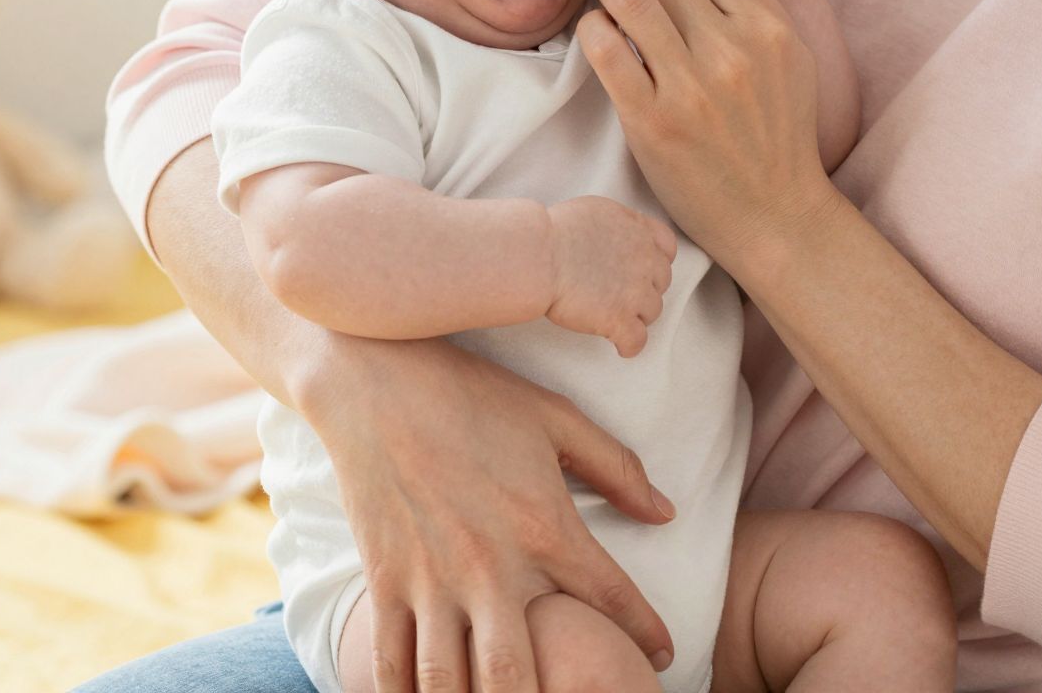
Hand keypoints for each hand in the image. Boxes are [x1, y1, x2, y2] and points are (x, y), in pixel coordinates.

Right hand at [308, 335, 679, 692]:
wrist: (375, 379)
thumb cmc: (472, 396)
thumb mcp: (554, 418)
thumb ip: (615, 467)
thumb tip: (666, 512)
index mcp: (542, 524)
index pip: (610, 597)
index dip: (645, 634)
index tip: (663, 656)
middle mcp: (489, 565)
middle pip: (518, 673)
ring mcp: (431, 580)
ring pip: (450, 682)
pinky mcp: (385, 582)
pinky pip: (393, 663)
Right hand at [545, 196, 677, 355]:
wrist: (538, 256)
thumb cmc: (553, 232)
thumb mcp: (596, 211)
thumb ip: (617, 224)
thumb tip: (615, 237)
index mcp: (637, 229)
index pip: (668, 248)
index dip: (657, 261)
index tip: (643, 270)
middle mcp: (644, 258)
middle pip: (661, 282)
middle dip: (645, 289)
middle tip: (622, 295)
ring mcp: (635, 291)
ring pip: (652, 312)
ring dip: (636, 316)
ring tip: (615, 318)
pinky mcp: (619, 318)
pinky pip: (637, 341)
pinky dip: (629, 345)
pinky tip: (619, 346)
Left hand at [578, 0, 839, 277]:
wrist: (775, 215)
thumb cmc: (776, 132)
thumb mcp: (789, 57)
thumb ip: (749, 5)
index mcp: (768, 25)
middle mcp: (732, 50)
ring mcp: (692, 86)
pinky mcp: (653, 123)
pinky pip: (607, 51)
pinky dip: (592, 26)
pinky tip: (594, 25)